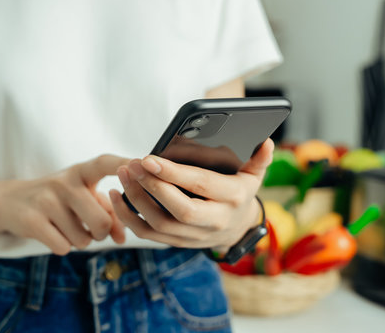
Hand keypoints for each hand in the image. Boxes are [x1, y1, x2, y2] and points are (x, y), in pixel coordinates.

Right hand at [0, 155, 128, 254]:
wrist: (10, 202)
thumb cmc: (58, 200)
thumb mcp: (82, 197)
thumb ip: (109, 213)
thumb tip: (123, 238)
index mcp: (81, 171)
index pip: (106, 163)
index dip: (126, 164)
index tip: (144, 163)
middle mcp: (65, 181)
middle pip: (102, 221)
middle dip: (102, 234)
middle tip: (93, 230)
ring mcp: (46, 200)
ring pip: (83, 239)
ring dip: (81, 241)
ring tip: (69, 227)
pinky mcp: (32, 220)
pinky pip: (64, 247)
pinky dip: (63, 247)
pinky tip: (54, 233)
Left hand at [109, 139, 273, 249]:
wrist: (237, 230)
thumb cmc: (240, 193)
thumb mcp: (254, 176)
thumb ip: (258, 159)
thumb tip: (266, 142)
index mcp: (233, 199)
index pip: (200, 185)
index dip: (174, 173)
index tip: (149, 158)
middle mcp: (214, 221)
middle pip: (178, 209)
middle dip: (152, 187)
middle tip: (132, 164)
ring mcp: (194, 236)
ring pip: (159, 224)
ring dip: (136, 199)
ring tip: (123, 174)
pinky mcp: (177, 243)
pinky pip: (148, 235)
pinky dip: (129, 217)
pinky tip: (117, 195)